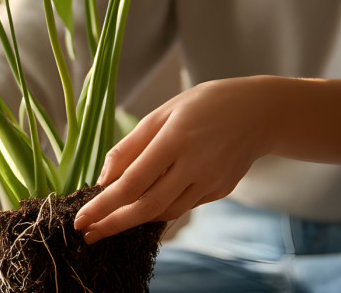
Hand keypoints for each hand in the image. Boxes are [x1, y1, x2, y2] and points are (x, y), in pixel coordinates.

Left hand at [71, 75, 340, 243]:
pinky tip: (141, 207)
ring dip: (134, 220)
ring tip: (108, 223)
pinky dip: (159, 208)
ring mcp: (211, 181)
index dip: (103, 205)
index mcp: (175, 139)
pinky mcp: (220, 190)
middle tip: (87, 235)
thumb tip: (102, 180)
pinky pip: (182, 205)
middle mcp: (195, 165)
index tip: (81, 219)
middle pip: (146, 207)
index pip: (131, 183)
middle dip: (113, 225)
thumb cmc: (204, 105)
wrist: (260, 112)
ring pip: (165, 212)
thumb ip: (130, 146)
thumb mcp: (162, 112)